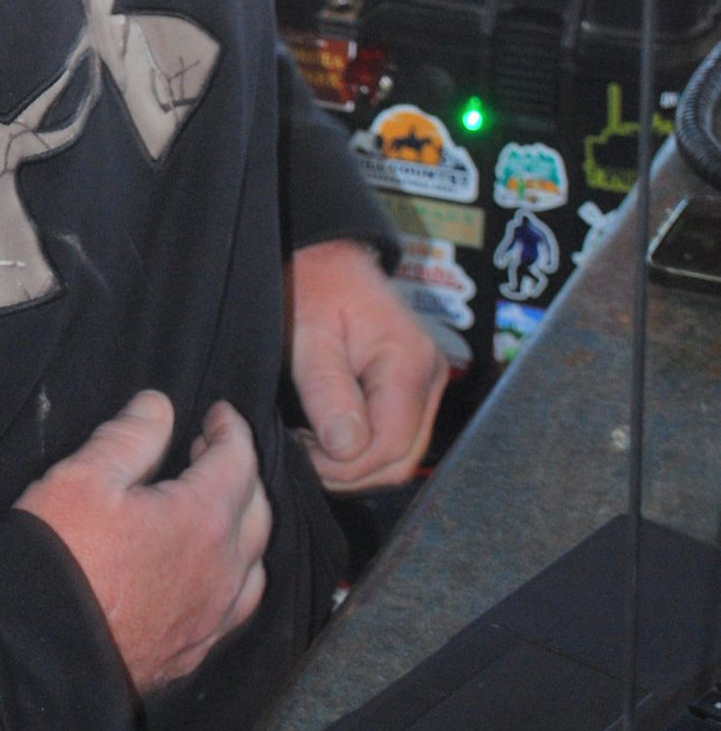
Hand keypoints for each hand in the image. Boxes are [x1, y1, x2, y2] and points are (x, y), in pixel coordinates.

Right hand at [17, 392, 271, 693]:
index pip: (238, 460)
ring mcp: (214, 615)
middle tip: (209, 451)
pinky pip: (238, 605)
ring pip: (256, 561)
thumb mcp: (82, 478)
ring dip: (244, 525)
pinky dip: (236, 574)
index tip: (219, 414)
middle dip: (240, 472)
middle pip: (257, 508)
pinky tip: (211, 571)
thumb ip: (129, 437)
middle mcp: (224, 568)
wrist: (36, 651)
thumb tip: (160, 407)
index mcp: (202, 517)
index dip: (231, 429)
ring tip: (215, 509)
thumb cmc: (59, 557)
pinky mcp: (196, 650)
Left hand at [288, 237, 444, 492]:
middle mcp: (430, 378)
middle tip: (302, 453)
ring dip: (355, 463)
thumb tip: (346, 449)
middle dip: (350, 470)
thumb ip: (327, 389)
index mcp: (409, 363)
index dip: (345, 465)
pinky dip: (364, 449)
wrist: (328, 259)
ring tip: (311, 444)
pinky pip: (396, 437)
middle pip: (401, 459)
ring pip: (400, 454)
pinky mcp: (414, 390)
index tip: (300, 451)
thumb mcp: (309, 334)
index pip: (390, 446)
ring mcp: (427, 385)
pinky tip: (327, 437)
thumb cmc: (315, 286)